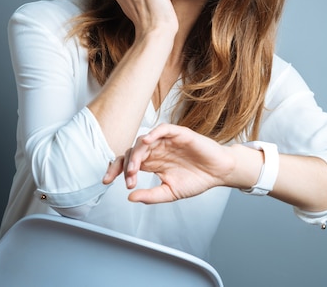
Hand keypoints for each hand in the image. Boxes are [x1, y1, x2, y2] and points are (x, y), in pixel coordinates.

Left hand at [103, 124, 234, 203]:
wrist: (219, 173)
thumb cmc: (197, 180)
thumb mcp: (170, 193)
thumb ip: (151, 196)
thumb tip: (130, 198)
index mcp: (153, 162)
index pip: (128, 161)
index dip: (115, 169)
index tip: (107, 181)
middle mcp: (157, 150)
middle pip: (132, 151)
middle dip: (125, 165)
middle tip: (129, 179)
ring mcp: (167, 141)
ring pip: (144, 140)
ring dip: (137, 153)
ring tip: (135, 168)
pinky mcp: (179, 134)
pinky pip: (163, 129)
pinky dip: (154, 133)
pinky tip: (147, 141)